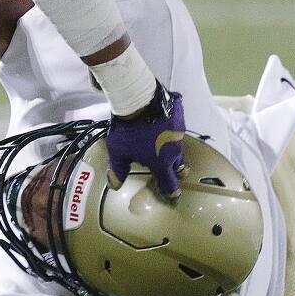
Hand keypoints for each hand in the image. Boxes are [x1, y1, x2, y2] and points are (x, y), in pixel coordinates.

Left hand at [105, 82, 185, 199]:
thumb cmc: (128, 129)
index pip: (169, 184)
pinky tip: (164, 126)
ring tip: (168, 149)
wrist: (139, 99)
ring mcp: (179, 134)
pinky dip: (171, 130)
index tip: (173, 196)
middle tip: (174, 172)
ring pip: (178, 148)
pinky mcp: (179, 119)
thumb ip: (118, 170)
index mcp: (161, 163)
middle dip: (175, 170)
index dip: (170, 192)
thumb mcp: (118, 151)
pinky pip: (177, 129)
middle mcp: (174, 151)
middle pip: (177, 166)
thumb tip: (115, 185)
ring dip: (173, 150)